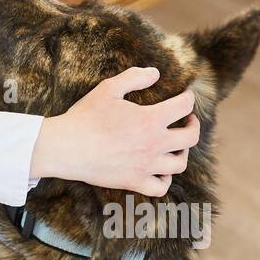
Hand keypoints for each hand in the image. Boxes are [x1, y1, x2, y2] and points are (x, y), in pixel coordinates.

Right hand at [29, 66, 199, 196]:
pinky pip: (160, 187)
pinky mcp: (134, 181)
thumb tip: (155, 73)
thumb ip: (134, 77)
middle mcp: (154, 144)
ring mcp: (145, 166)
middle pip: (190, 137)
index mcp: (150, 120)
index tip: (185, 96)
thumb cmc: (86, 116)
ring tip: (176, 145)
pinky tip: (160, 171)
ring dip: (182, 152)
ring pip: (179, 164)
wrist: (66, 147)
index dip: (188, 98)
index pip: (183, 107)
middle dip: (193, 125)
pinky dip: (165, 180)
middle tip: (187, 120)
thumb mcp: (108, 88)